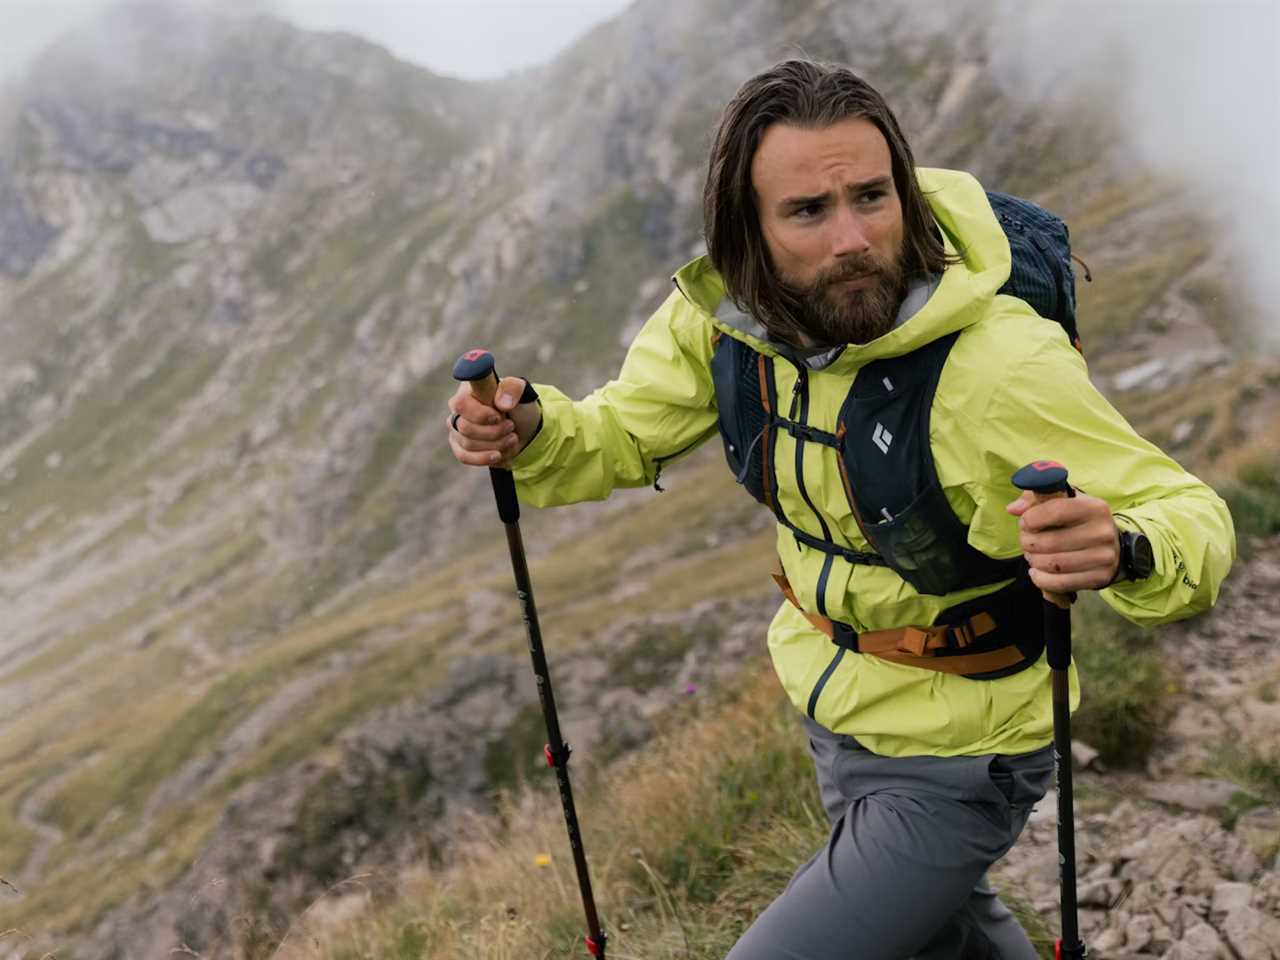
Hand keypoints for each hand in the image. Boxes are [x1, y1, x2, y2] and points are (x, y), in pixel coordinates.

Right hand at [446, 376, 541, 467]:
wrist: (522, 430)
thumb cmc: (518, 408)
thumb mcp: (522, 393)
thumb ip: (513, 389)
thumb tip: (501, 403)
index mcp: (468, 391)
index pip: (460, 404)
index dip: (479, 414)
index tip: (499, 417)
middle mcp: (458, 410)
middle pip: (465, 428)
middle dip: (494, 432)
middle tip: (511, 427)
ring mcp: (456, 430)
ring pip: (468, 444)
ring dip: (495, 445)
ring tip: (512, 438)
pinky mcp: (459, 447)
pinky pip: (465, 457)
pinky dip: (485, 457)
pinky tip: (499, 455)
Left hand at [1005, 490, 1120, 593]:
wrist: (1110, 546)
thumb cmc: (1076, 521)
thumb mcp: (1061, 503)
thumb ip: (1035, 499)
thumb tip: (1013, 509)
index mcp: (1094, 508)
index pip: (1055, 511)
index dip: (1031, 519)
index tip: (1025, 523)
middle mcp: (1103, 532)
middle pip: (1050, 542)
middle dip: (1028, 543)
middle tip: (1026, 541)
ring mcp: (1104, 557)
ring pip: (1053, 564)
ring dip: (1034, 561)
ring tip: (1032, 556)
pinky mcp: (1100, 578)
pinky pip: (1060, 583)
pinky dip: (1041, 579)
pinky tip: (1037, 572)